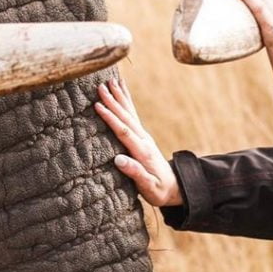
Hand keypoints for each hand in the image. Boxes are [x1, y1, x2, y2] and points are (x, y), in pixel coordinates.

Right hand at [94, 78, 182, 207]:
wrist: (174, 187)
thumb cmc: (158, 190)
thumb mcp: (148, 186)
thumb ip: (135, 172)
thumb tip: (118, 159)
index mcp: (142, 151)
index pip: (124, 131)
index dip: (111, 118)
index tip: (98, 106)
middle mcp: (143, 139)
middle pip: (126, 117)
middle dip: (113, 101)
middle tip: (101, 86)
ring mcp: (143, 136)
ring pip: (129, 113)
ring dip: (119, 97)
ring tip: (110, 81)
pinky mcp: (142, 136)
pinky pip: (132, 115)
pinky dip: (126, 102)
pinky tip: (121, 91)